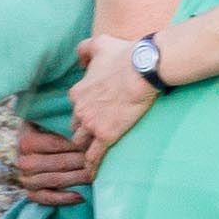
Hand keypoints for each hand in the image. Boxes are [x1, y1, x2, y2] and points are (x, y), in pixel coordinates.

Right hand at [14, 121, 91, 205]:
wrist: (32, 147)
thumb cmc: (46, 131)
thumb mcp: (47, 120)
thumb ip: (58, 119)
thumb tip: (80, 115)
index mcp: (26, 141)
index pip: (56, 144)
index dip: (76, 145)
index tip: (94, 143)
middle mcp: (23, 161)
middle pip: (58, 164)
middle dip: (81, 162)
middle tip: (98, 160)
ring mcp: (25, 179)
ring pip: (55, 181)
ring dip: (76, 179)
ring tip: (93, 176)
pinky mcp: (30, 193)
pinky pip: (46, 199)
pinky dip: (63, 199)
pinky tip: (80, 197)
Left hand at [68, 35, 154, 169]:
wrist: (143, 69)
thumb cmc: (124, 54)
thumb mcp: (98, 43)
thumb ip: (84, 50)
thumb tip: (80, 59)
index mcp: (77, 91)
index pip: (75, 108)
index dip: (83, 113)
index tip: (93, 116)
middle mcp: (80, 109)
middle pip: (75, 128)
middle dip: (83, 132)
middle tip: (94, 138)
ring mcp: (92, 124)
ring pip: (81, 143)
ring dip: (86, 149)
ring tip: (93, 156)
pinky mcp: (106, 135)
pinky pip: (94, 156)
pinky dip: (91, 167)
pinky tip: (92, 175)